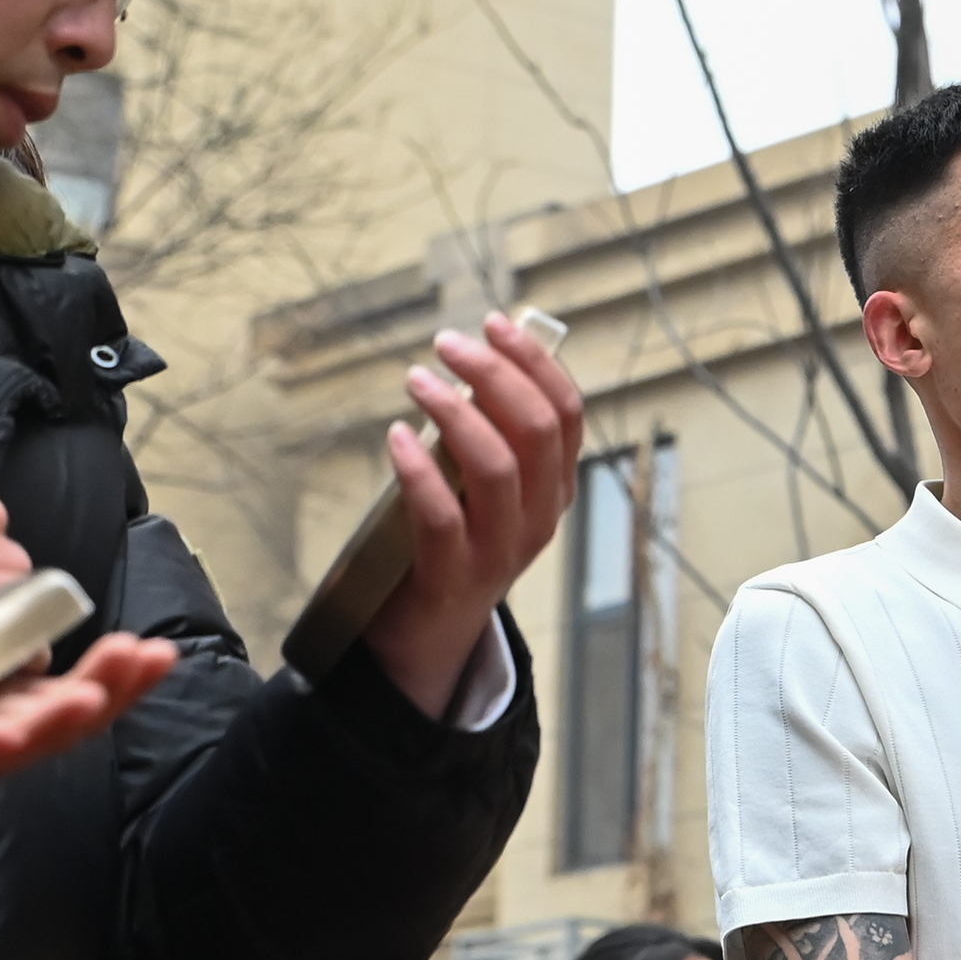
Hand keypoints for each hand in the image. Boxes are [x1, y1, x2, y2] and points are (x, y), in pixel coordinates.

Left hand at [368, 313, 585, 717]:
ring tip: (416, 380)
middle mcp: (540, 517)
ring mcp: (501, 550)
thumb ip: (487, 435)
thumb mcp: (484, 488)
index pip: (566, 413)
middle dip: (493, 372)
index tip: (493, 322)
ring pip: (495, 465)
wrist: (430, 637)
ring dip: (454, 410)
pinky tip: (395, 437)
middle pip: (536, 428)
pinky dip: (417, 469)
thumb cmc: (452, 542)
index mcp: (555, 489)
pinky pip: (442, 515)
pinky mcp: (455, 575)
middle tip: (447, 343)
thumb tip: (472, 360)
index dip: (534, 360)